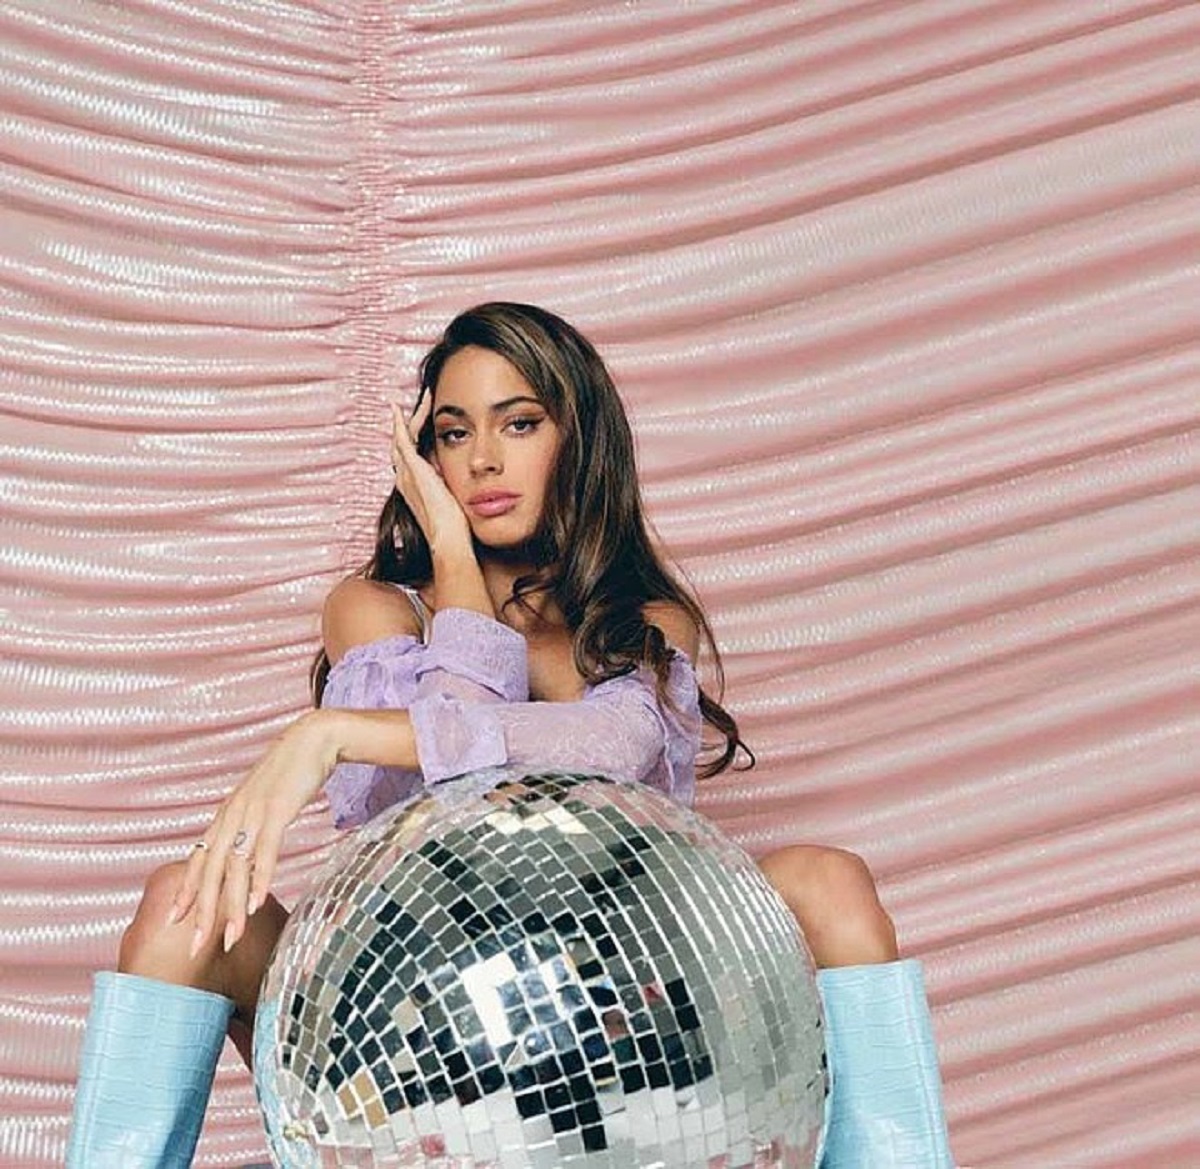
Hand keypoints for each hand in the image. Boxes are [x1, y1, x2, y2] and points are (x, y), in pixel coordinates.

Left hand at [170, 710, 339, 956]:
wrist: (313, 739)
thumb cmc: (291, 773)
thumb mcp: (263, 802)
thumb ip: (251, 826)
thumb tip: (248, 852)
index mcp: (227, 815)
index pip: (200, 860)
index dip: (187, 891)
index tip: (175, 922)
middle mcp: (232, 816)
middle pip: (211, 871)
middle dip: (203, 911)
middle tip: (196, 945)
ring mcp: (252, 813)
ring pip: (235, 868)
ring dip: (232, 906)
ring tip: (232, 937)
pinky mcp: (276, 810)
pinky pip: (264, 851)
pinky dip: (259, 879)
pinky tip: (256, 904)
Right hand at [392, 398, 472, 553]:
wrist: (448, 538)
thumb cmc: (455, 526)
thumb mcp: (454, 498)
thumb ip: (455, 483)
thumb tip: (471, 471)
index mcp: (414, 485)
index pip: (413, 453)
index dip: (419, 435)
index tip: (431, 422)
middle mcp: (405, 478)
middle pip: (405, 441)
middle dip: (414, 420)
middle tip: (428, 400)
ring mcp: (406, 473)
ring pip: (404, 437)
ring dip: (413, 416)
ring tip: (426, 398)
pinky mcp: (412, 469)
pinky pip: (402, 440)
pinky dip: (399, 424)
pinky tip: (399, 410)